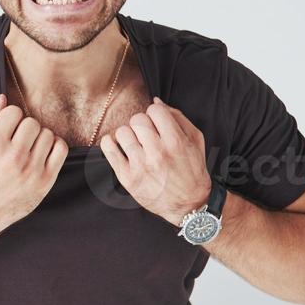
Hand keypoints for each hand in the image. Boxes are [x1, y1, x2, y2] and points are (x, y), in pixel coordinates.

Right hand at [0, 93, 68, 226]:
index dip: (10, 118)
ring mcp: (32, 170)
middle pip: (32, 122)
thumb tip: (3, 99)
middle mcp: (15, 158)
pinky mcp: (46, 180)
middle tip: (18, 139)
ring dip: (39, 137)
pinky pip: (61, 148)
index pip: (13, 112)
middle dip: (24, 127)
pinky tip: (43, 151)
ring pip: (47, 134)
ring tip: (29, 147)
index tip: (7, 129)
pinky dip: (55, 145)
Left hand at [99, 96, 211, 225]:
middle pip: (137, 119)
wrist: (189, 204)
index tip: (157, 124)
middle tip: (146, 135)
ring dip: (128, 134)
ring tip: (135, 143)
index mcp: (175, 141)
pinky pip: (109, 150)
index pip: (154, 110)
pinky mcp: (128, 178)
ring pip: (122, 132)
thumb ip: (178, 117)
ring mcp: (141, 166)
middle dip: (142, 124)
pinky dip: (109, 143)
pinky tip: (117, 146)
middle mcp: (157, 153)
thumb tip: (155, 101)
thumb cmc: (193, 169)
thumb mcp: (195, 140)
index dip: (155, 114)